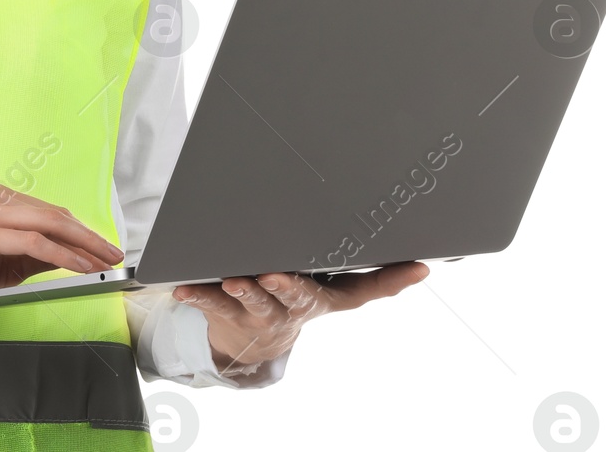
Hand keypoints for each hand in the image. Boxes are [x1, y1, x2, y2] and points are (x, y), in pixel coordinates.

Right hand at [0, 183, 124, 336]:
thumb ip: (31, 257)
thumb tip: (71, 258)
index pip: (48, 212)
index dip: (81, 231)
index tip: (105, 249)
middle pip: (53, 214)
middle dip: (88, 236)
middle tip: (115, 255)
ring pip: (46, 223)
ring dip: (81, 244)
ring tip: (103, 262)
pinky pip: (31, 242)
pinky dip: (60, 254)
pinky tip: (79, 266)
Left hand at [172, 261, 429, 376]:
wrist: (249, 344)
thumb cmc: (289, 300)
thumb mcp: (326, 292)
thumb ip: (363, 275)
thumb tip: (421, 261)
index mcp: (323, 297)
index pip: (365, 290)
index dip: (393, 280)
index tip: (416, 267)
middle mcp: (294, 307)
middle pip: (297, 296)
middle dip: (287, 286)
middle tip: (277, 275)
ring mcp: (259, 313)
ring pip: (252, 302)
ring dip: (244, 292)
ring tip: (233, 280)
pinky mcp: (226, 312)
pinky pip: (210, 304)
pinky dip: (198, 294)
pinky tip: (184, 287)